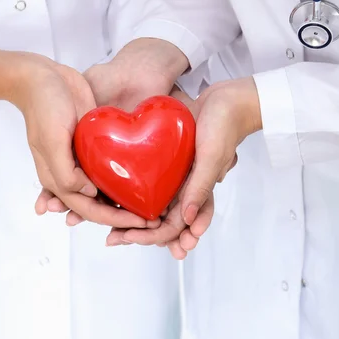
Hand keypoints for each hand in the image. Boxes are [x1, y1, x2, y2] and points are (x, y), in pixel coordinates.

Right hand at [35, 37, 189, 225]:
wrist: (45, 76)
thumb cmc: (44, 107)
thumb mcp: (51, 141)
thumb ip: (65, 173)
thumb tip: (89, 193)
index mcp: (57, 179)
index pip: (88, 210)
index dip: (114, 219)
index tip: (140, 222)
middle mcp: (72, 172)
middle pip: (100, 204)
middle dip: (125, 215)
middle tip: (153, 219)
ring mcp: (84, 157)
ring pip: (106, 187)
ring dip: (125, 199)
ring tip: (152, 204)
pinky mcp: (94, 141)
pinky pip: (110, 164)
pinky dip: (123, 176)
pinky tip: (143, 180)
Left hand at [107, 78, 260, 256]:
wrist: (225, 99)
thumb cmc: (224, 126)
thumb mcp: (212, 156)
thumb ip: (200, 187)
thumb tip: (186, 219)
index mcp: (198, 193)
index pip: (176, 226)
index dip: (154, 236)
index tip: (130, 237)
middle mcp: (186, 188)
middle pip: (162, 221)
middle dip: (141, 235)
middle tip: (112, 240)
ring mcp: (176, 174)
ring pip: (154, 204)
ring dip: (136, 219)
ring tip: (113, 229)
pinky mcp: (168, 158)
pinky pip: (151, 180)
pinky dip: (136, 191)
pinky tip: (118, 195)